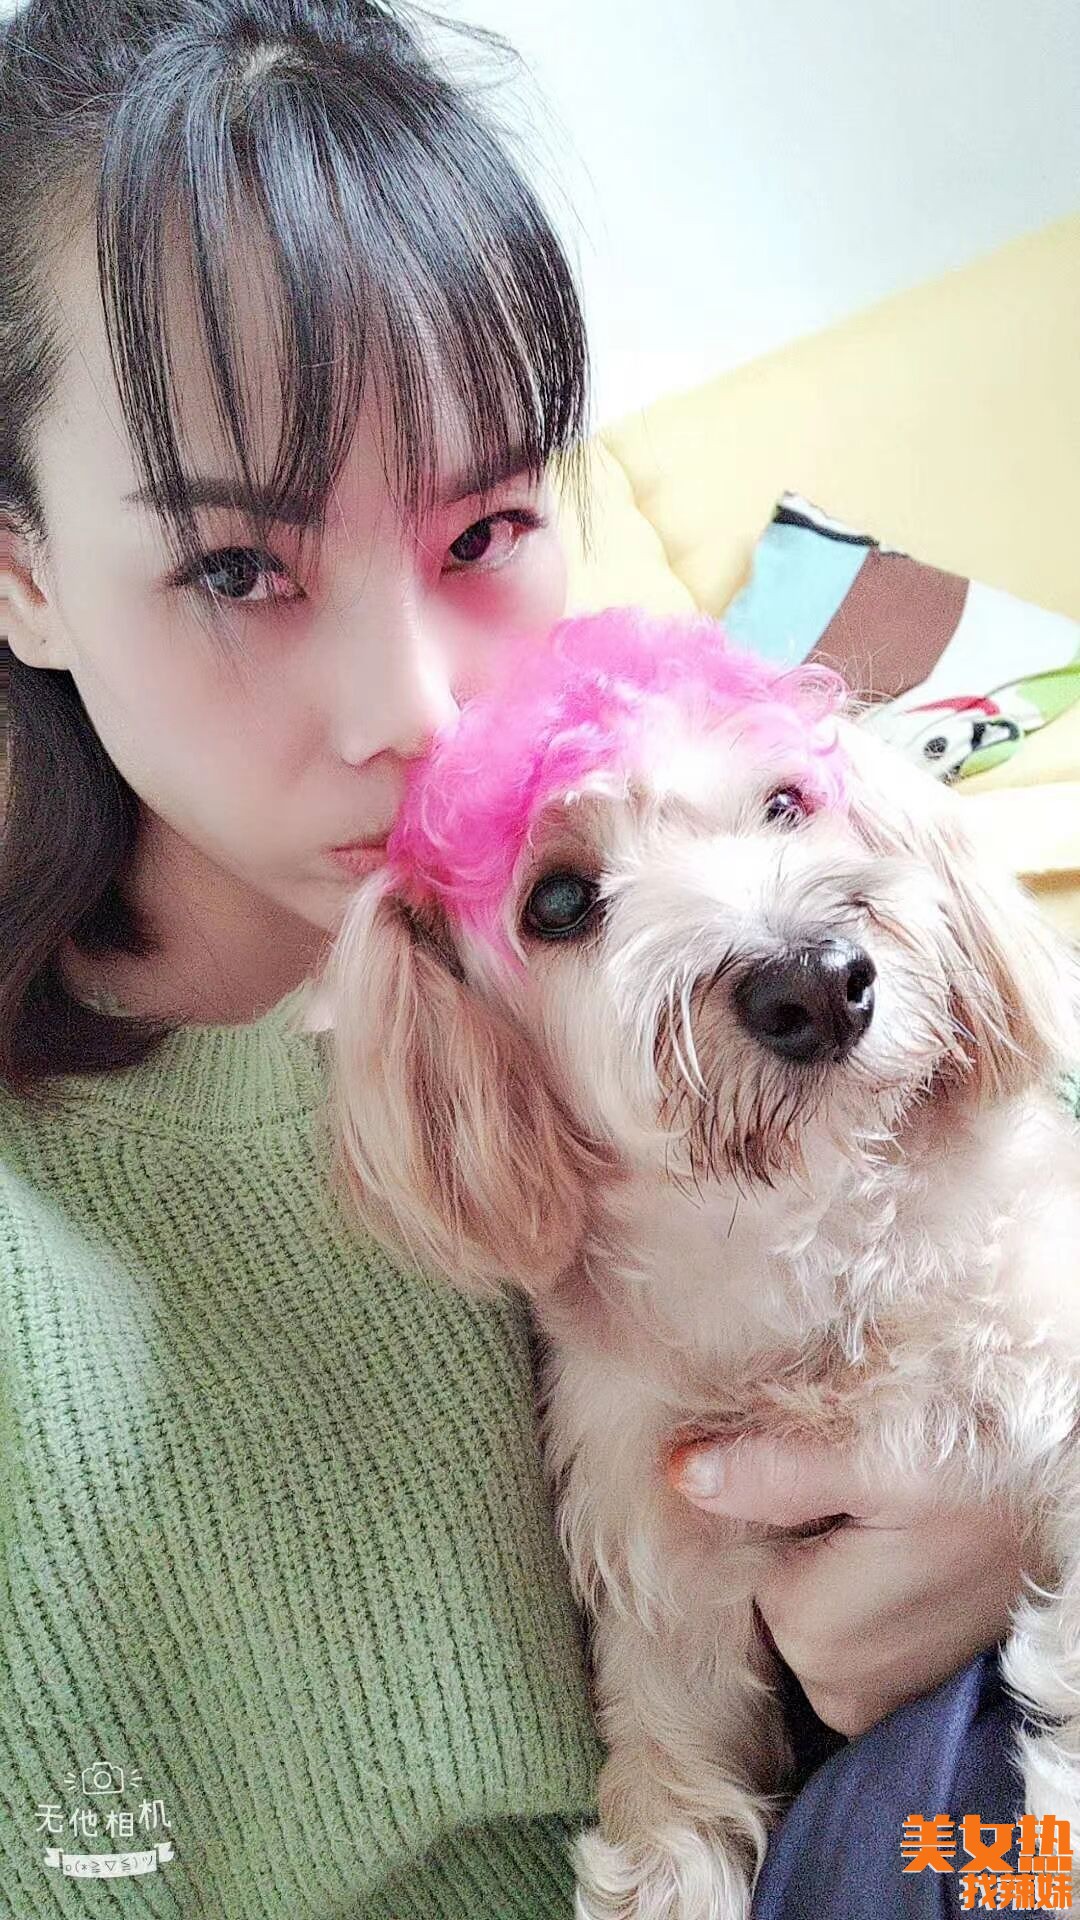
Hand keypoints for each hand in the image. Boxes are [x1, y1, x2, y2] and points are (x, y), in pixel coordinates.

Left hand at [666, 1434, 1030, 1736]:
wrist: (1071, 1505)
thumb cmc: (980, 1477)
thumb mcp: (879, 1459)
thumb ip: (772, 1473)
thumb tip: (678, 1476)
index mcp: (812, 1635)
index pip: (728, 1562)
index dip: (753, 1507)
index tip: (810, 1480)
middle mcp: (832, 1690)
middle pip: (759, 1590)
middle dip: (786, 1539)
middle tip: (853, 1497)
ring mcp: (866, 1701)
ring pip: (794, 1609)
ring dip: (820, 1564)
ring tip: (879, 1524)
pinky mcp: (892, 1693)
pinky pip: (830, 1632)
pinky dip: (845, 1590)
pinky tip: (887, 1555)